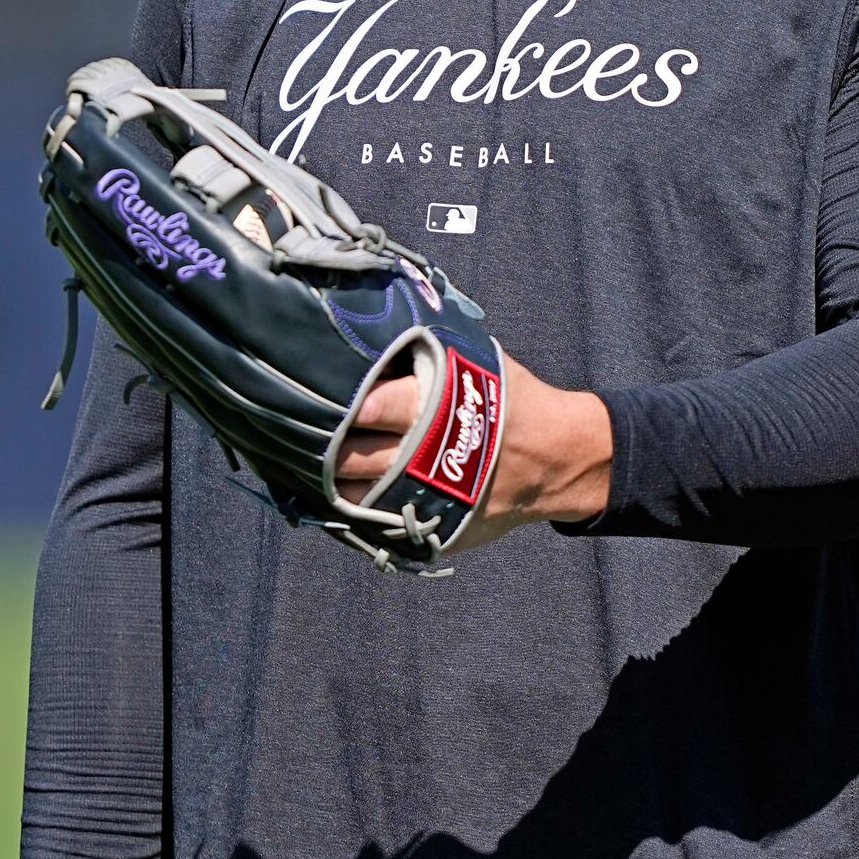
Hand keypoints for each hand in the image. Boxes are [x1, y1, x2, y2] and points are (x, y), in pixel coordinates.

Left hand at [336, 350, 612, 550]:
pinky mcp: (427, 531)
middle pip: (351, 457)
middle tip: (301, 429)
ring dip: (328, 481)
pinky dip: (350, 509)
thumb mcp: (480, 364)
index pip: (372, 406)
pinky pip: (371, 526)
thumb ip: (431, 352)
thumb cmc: (514, 401)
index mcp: (435, 410)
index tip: (313, 391)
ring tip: (309, 462)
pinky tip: (335, 491)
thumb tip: (379, 328)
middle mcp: (423, 460)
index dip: (341, 401)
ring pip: (351, 498)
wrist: (557, 461)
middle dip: (325, 445)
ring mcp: (425, 502)